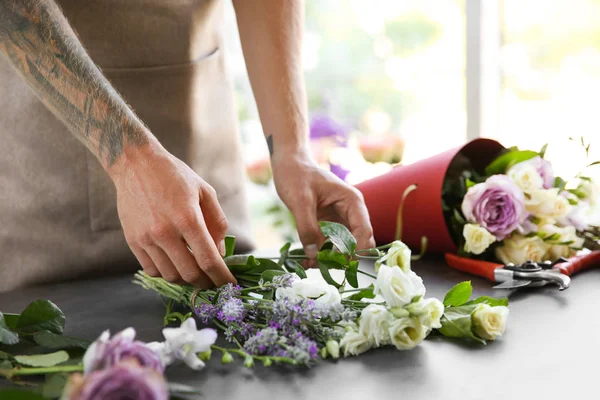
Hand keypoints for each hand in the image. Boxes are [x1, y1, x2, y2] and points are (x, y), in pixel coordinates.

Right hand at [108, 143, 235, 287]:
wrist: (136, 164)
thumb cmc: (175, 176)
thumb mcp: (205, 192)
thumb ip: (217, 223)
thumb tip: (220, 252)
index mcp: (188, 218)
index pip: (208, 260)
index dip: (221, 277)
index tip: (229, 286)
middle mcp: (165, 232)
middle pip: (190, 274)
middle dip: (206, 283)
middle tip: (214, 282)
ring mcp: (146, 238)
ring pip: (170, 275)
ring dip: (186, 279)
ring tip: (196, 272)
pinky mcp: (133, 241)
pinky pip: (152, 270)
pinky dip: (167, 273)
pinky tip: (175, 263)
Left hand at [272, 150, 374, 263]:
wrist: (289, 165)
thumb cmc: (296, 175)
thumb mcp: (300, 200)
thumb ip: (307, 227)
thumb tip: (314, 254)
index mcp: (352, 201)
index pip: (364, 230)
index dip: (355, 249)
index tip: (338, 262)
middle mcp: (351, 212)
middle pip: (357, 242)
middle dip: (342, 257)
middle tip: (322, 266)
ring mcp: (341, 220)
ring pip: (343, 247)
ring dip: (330, 259)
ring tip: (309, 264)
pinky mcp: (329, 226)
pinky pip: (330, 245)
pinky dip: (321, 254)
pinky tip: (306, 260)